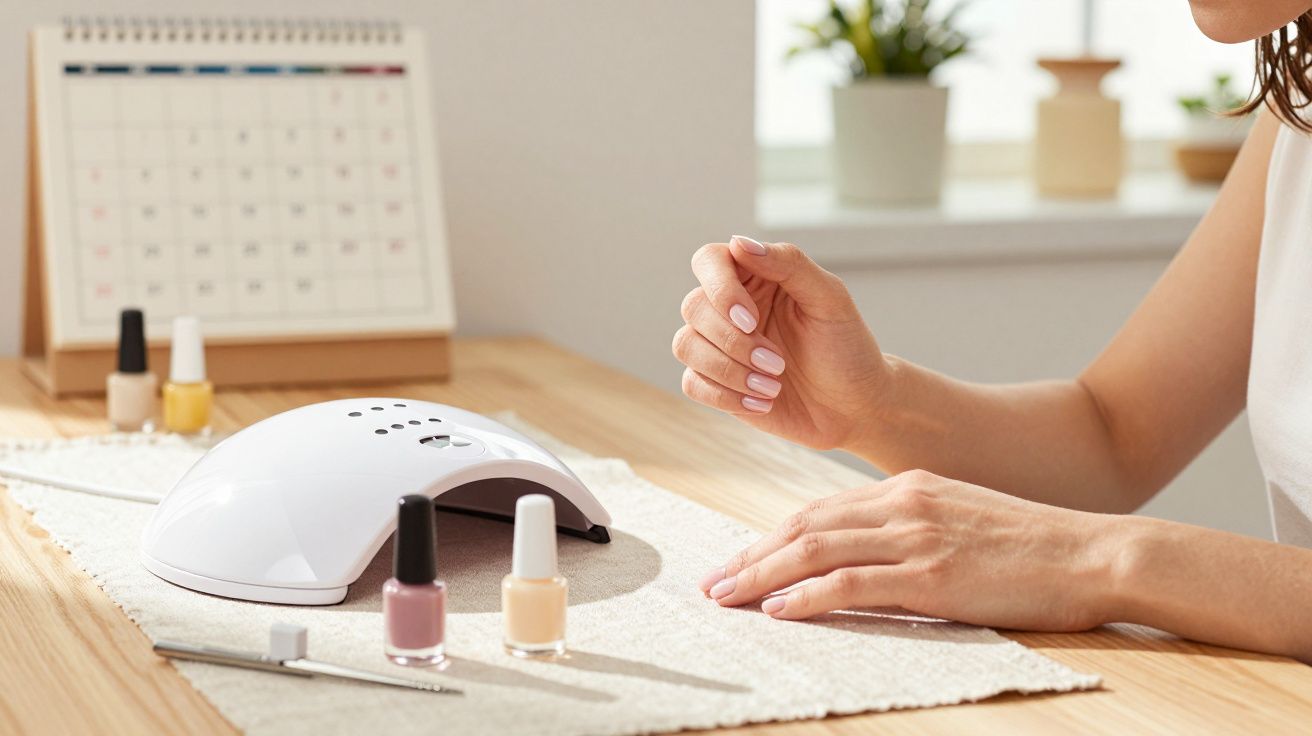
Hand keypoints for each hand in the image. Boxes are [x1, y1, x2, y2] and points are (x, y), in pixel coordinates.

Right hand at [672, 236, 887, 450]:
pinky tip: (762, 403)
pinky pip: (692, 383)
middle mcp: (731, 307)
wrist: (854, 408)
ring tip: (772, 386)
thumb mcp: (829, 299)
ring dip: (728, 370)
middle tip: (777, 362)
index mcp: (756, 277)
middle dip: (732, 340)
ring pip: (685, 345)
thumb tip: (738, 243)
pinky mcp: (716, 383)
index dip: (720, 288)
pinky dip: (725, 396)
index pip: (710, 261)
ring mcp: (720, 345)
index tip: (750, 319)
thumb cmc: (847, 348)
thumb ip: (789, 263)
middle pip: (693, 307)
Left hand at [698, 470, 1122, 631]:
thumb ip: (910, 528)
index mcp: (906, 488)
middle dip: (750, 556)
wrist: (1092, 552)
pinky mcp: (932, 575)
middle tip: (712, 582)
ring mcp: (915, 537)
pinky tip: (778, 609)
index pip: (819, 510)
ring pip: (814, 550)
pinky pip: (851, 582)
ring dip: (761, 575)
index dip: (770, 536)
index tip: (739, 560)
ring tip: (725, 597)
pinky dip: (806, 595)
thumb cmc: (1031, 545)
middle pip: (803, 525)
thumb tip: (864, 556)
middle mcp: (901, 503)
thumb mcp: (960, 519)